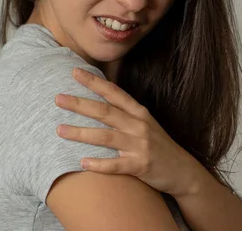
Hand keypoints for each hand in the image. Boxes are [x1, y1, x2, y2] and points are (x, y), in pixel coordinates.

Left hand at [54, 67, 198, 197]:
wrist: (183, 171)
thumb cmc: (158, 146)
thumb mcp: (145, 123)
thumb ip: (124, 112)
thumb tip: (98, 100)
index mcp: (139, 112)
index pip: (113, 92)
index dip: (94, 81)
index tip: (75, 71)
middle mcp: (139, 125)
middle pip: (105, 111)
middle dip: (80, 104)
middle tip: (58, 98)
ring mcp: (140, 145)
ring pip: (106, 136)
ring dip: (81, 133)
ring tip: (60, 130)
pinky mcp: (141, 166)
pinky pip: (116, 165)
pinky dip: (99, 164)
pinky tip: (82, 163)